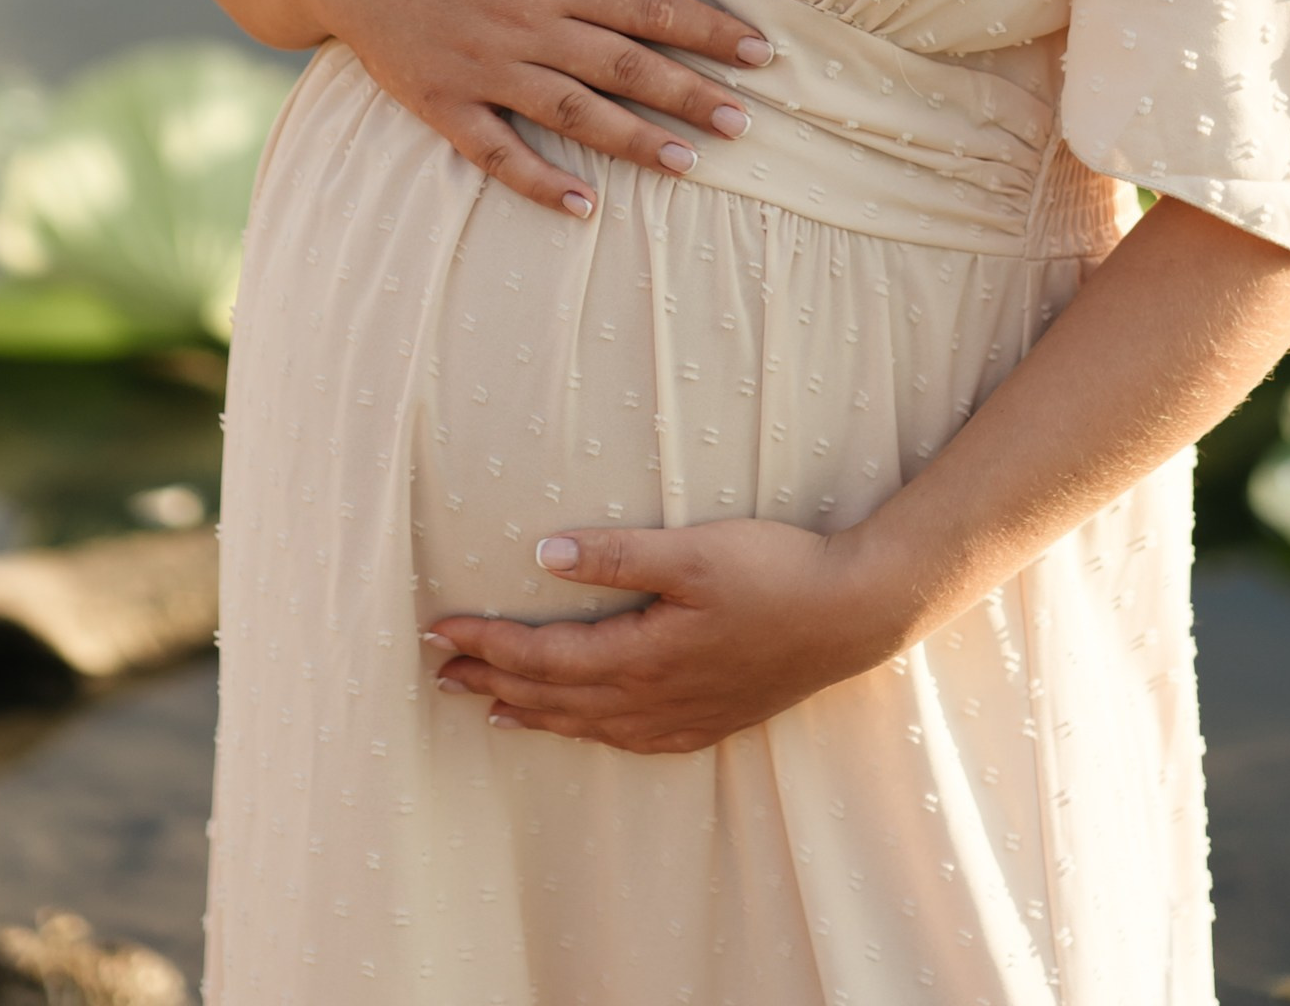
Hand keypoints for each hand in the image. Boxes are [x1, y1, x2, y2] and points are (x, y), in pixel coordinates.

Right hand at [166, 0, 772, 219]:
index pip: (646, 7)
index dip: (706, 30)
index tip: (759, 53)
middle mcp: (525, 26)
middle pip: (623, 68)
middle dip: (689, 95)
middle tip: (744, 124)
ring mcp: (484, 70)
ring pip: (574, 114)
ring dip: (635, 141)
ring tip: (689, 165)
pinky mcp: (445, 104)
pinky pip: (497, 153)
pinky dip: (540, 183)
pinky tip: (584, 209)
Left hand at [426, 519, 904, 754]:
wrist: (852, 615)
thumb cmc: (775, 572)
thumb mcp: (694, 550)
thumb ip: (617, 554)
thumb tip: (544, 553)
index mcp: (641, 657)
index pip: (541, 655)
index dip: (485, 641)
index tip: (438, 629)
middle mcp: (652, 700)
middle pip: (551, 695)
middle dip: (491, 678)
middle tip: (439, 669)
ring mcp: (680, 718)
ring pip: (585, 723)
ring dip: (530, 710)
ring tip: (488, 704)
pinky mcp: (706, 721)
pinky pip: (626, 738)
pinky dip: (585, 732)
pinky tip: (581, 727)